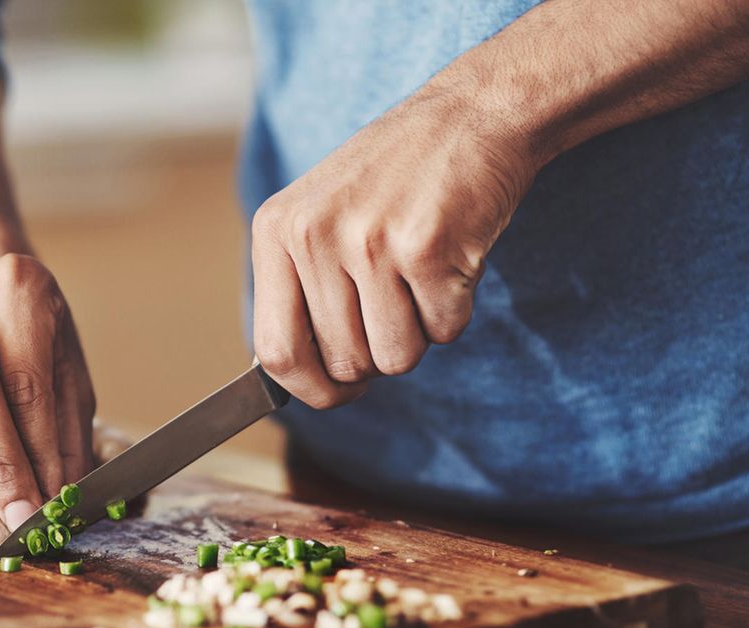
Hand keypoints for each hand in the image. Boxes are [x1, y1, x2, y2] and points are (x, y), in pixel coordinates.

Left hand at [250, 85, 538, 407]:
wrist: (472, 114)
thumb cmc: (396, 176)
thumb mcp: (321, 215)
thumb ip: (301, 288)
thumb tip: (296, 381)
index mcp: (276, 230)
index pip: (275, 352)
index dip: (311, 389)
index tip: (336, 391)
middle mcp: (313, 236)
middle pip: (345, 363)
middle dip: (379, 352)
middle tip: (397, 301)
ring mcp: (369, 242)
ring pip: (395, 358)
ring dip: (419, 333)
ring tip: (421, 275)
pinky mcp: (428, 249)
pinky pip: (444, 331)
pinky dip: (455, 310)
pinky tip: (451, 259)